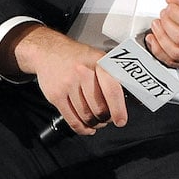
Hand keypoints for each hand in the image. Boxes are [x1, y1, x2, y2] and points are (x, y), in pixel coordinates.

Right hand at [2, 23, 127, 135]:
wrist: (49, 51)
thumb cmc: (78, 56)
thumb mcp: (98, 58)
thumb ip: (112, 75)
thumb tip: (129, 97)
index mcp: (98, 62)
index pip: (111, 90)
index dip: (118, 109)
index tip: (121, 120)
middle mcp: (83, 73)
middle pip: (99, 107)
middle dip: (106, 118)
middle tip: (109, 119)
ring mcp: (67, 84)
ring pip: (85, 115)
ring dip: (94, 123)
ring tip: (98, 122)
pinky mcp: (55, 95)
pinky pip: (71, 119)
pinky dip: (81, 127)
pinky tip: (86, 127)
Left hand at [146, 0, 178, 68]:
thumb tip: (172, 0)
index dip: (176, 13)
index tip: (170, 5)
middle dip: (166, 24)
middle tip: (163, 14)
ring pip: (176, 54)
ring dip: (160, 39)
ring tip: (157, 26)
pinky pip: (175, 63)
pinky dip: (161, 52)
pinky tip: (156, 41)